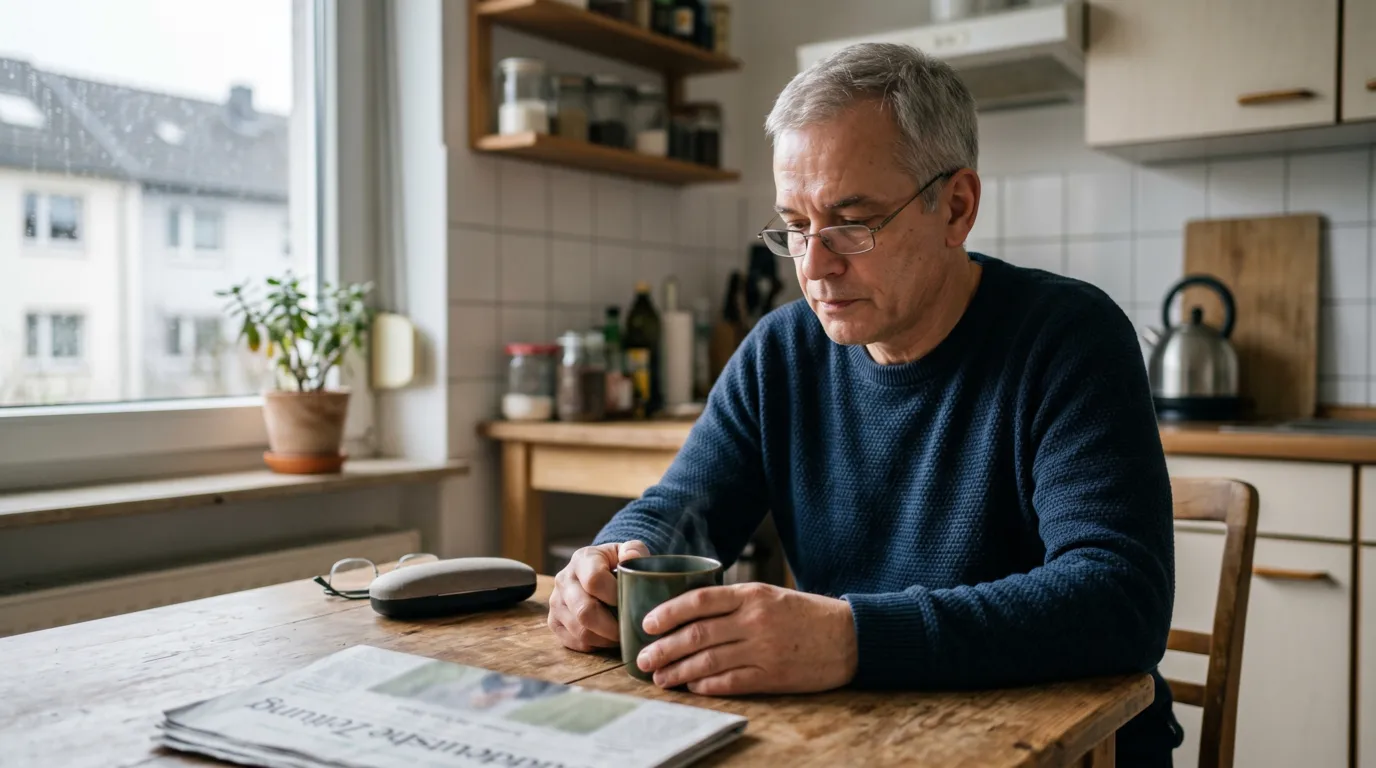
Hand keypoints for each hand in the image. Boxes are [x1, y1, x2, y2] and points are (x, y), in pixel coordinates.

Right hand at [548, 540, 650, 651]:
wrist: (594, 571)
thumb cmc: (614, 563)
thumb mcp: (626, 551)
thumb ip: (634, 550)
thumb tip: (631, 557)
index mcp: (582, 559)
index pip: (594, 580)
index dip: (615, 596)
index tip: (631, 603)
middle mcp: (564, 580)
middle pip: (584, 611)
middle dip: (612, 626)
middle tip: (630, 629)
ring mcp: (556, 602)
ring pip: (580, 631)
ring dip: (605, 639)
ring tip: (621, 635)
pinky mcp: (554, 621)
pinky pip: (574, 642)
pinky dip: (594, 645)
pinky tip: (607, 638)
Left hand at [635, 583, 857, 694]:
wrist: (849, 637)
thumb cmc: (806, 614)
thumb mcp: (770, 595)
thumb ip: (735, 601)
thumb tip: (690, 611)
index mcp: (752, 595)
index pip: (699, 600)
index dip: (668, 612)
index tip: (647, 623)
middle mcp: (754, 620)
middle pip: (697, 634)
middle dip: (664, 648)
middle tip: (643, 659)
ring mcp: (763, 650)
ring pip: (708, 661)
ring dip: (679, 672)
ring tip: (660, 678)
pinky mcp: (772, 676)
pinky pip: (730, 682)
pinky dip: (706, 686)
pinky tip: (692, 688)